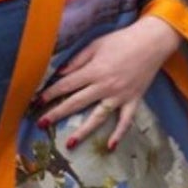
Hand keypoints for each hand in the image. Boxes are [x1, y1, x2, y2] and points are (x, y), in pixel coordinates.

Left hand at [36, 16, 181, 150]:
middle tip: (41, 124)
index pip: (66, 85)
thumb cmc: (121, 40)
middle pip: (76, 103)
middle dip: (57, 113)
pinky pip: (126, 120)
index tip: (36, 102)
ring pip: (98, 117)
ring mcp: (120, 96)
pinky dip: (119, 134)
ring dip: (83, 131)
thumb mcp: (95, 45)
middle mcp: (105, 86)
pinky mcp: (133, 100)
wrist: (152, 42)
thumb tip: (59, 74)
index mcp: (94, 70)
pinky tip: (110, 147)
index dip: (49, 94)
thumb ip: (77, 60)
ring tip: (70, 143)